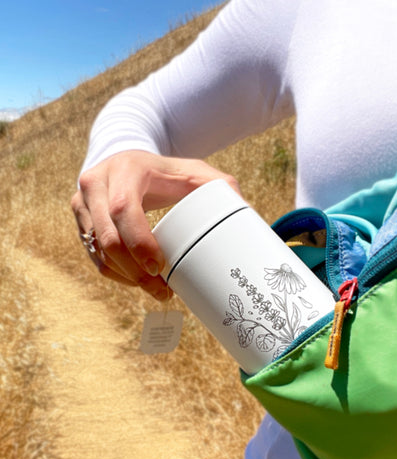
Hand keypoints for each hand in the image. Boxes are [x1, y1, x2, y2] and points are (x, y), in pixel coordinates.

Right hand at [71, 150, 240, 300]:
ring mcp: (83, 202)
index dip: (139, 242)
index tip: (160, 267)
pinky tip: (139, 281)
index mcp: (125, 170)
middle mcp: (96, 184)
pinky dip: (116, 274)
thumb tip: (247, 214)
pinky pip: (94, 256)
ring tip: (157, 290)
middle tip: (163, 290)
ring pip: (98, 252)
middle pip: (107, 237)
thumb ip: (223, 188)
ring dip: (127, 278)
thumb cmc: (169, 172)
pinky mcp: (80, 220)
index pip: (124, 209)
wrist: (132, 162)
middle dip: (135, 271)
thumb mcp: (197, 173)